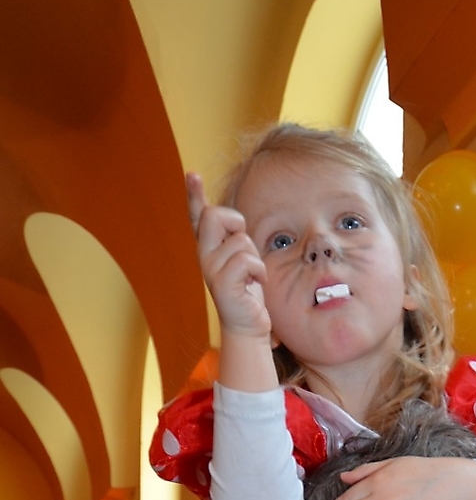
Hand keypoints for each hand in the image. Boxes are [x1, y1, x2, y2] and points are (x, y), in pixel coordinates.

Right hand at [186, 172, 269, 342]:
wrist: (248, 325)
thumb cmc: (248, 290)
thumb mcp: (242, 259)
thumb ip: (235, 239)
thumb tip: (236, 221)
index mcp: (208, 246)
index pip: (197, 215)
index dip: (194, 194)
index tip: (192, 174)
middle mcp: (203, 254)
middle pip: (214, 215)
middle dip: (236, 221)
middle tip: (242, 244)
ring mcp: (210, 269)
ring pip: (240, 241)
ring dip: (255, 257)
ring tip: (252, 276)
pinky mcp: (221, 284)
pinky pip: (246, 261)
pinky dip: (259, 270)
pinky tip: (256, 282)